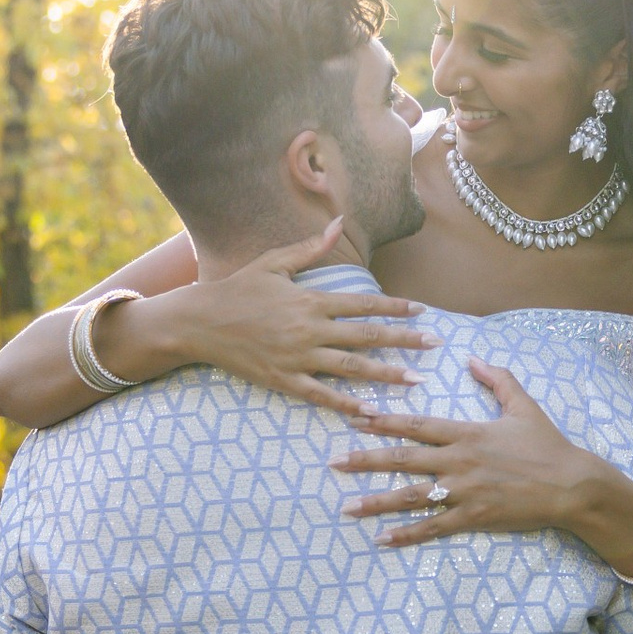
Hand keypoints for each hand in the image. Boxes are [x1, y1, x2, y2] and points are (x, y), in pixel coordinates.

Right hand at [145, 222, 430, 418]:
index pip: (363, 303)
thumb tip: (340, 222)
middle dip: (404, 340)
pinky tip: (370, 411)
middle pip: (366, 336)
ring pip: (350, 368)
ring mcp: (297, 358)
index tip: (422, 311)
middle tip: (434, 345)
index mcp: (310, 300)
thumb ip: (312, 248)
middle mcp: (308, 330)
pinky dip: (346, 403)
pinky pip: (320, 394)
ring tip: (415, 380)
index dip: (395, 307)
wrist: (198, 322)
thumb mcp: (273, 262)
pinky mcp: (283, 380)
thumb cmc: (237, 288)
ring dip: (386, 374)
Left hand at [333, 361, 609, 545]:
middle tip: (334, 463)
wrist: (572, 485)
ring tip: (346, 507)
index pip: (416, 424)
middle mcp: (459, 461)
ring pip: (411, 496)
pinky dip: (407, 534)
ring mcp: (464, 491)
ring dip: (376, 502)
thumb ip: (497, 379)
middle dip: (366, 460)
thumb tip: (473, 358)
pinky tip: (383, 539)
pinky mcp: (474, 517)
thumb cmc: (547, 444)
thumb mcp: (523, 405)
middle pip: (403, 459)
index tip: (356, 418)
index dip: (384, 421)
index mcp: (466, 432)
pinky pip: (434, 528)